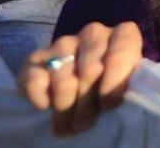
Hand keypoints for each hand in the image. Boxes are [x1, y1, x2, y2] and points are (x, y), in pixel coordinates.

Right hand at [19, 22, 142, 135]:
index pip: (123, 49)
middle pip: (90, 69)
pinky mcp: (38, 57)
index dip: (116, 80)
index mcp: (123, 35)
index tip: (109, 105)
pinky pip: (35, 78)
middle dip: (87, 103)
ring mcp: (64, 43)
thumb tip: (110, 99)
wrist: (80, 91)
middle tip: (85, 124)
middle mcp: (94, 33)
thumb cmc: (110, 88)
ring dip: (65, 107)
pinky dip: (40, 97)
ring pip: (63, 77)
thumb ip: (124, 85)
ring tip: (69, 125)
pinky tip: (46, 106)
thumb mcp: (124, 86)